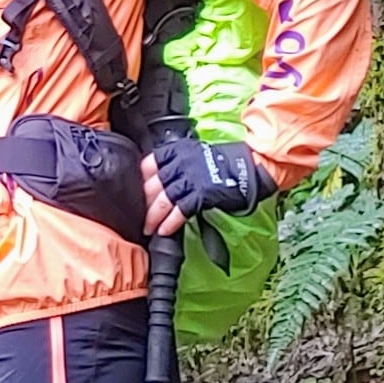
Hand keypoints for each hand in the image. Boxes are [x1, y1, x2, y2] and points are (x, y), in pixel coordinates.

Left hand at [142, 136, 273, 234]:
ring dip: (153, 217)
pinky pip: (180, 211)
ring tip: (148, 229)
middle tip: (136, 217)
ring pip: (163, 200)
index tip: (133, 195)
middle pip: (152, 185)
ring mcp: (191, 178)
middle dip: (142, 204)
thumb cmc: (224, 161)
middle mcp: (180, 163)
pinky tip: (164, 231)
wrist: (250, 166)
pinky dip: (170, 223)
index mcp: (177, 151)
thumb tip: (159, 181)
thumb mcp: (194, 154)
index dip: (138, 182)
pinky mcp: (201, 194)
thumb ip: (176, 163)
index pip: (147, 165)